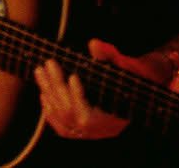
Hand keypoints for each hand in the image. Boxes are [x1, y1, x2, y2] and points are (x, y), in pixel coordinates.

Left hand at [33, 39, 168, 140]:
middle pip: (69, 112)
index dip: (78, 96)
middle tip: (50, 63)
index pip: (88, 115)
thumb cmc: (133, 79)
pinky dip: (50, 110)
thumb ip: (111, 56)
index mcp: (113, 121)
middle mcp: (99, 131)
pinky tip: (43, 92)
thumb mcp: (127, 67)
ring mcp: (88, 133)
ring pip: (61, 116)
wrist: (138, 94)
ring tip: (40, 70)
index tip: (73, 76)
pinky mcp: (81, 132)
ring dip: (48, 92)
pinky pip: (60, 126)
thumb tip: (94, 44)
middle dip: (57, 86)